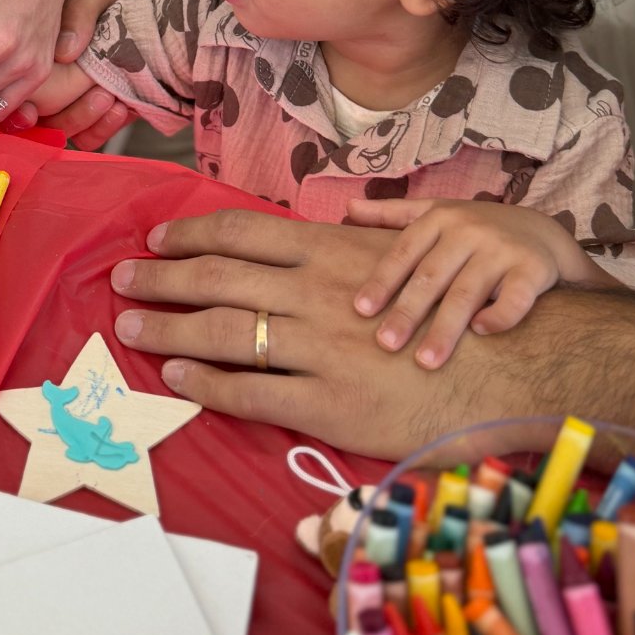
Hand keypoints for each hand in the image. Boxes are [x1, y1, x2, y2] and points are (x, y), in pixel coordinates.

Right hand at [8, 0, 159, 141]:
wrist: (171, 15)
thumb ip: (82, 7)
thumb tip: (62, 51)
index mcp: (39, 42)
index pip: (19, 76)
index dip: (21, 96)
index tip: (35, 107)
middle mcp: (49, 72)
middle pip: (35, 109)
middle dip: (64, 106)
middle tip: (100, 88)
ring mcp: (71, 98)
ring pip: (58, 128)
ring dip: (82, 118)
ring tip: (111, 96)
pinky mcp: (97, 117)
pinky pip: (86, 139)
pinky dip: (100, 131)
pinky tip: (121, 109)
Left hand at [109, 212, 464, 457]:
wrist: (512, 366)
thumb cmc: (457, 312)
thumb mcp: (403, 257)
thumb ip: (350, 247)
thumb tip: (314, 233)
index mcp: (331, 251)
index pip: (241, 234)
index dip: (191, 236)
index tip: (157, 240)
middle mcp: (316, 292)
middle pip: (217, 279)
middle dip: (162, 278)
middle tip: (121, 281)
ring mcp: (319, 347)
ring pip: (223, 332)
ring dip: (168, 327)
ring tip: (132, 326)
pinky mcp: (327, 402)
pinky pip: (250, 391)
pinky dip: (206, 383)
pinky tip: (177, 376)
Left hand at [345, 195, 610, 368]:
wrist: (545, 233)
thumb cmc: (478, 229)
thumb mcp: (437, 213)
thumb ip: (392, 214)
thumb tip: (347, 207)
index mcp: (440, 219)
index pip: (404, 253)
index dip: (383, 281)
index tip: (361, 310)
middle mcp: (469, 231)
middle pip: (432, 276)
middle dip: (408, 311)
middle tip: (385, 344)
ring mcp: (502, 250)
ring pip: (468, 292)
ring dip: (446, 327)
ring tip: (427, 361)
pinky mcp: (533, 270)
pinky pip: (515, 298)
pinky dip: (498, 315)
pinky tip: (481, 334)